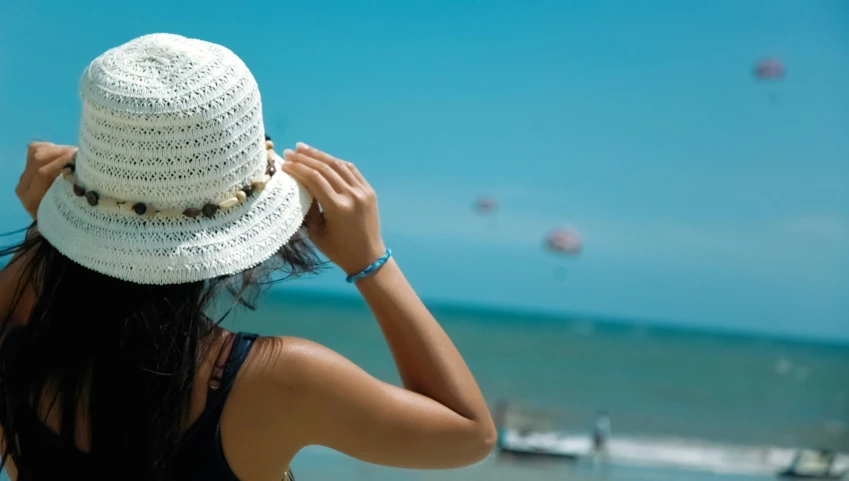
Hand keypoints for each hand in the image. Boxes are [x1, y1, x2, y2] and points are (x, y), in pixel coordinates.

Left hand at [16, 142, 76, 219]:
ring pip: (35, 152)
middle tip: (79, 153)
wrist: (54, 220)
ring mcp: (24, 177)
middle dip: (61, 152)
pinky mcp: (27, 169)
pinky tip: (61, 154)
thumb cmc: (68, 218)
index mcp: (33, 200)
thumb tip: (87, 172)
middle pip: (38, 159)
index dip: (62, 162)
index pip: (43, 173)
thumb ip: (74, 193)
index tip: (80, 158)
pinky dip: (49, 147)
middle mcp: (24, 188)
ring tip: (73, 154)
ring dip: (57, 149)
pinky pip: (34, 149)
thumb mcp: (71, 210)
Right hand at [282, 143, 385, 274]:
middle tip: (289, 152)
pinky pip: (351, 170)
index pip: (314, 179)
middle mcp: (352, 195)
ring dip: (319, 155)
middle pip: (325, 169)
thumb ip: (308, 207)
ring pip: (338, 165)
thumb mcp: (316, 232)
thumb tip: (298, 184)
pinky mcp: (369, 190)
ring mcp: (363, 191)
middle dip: (305, 158)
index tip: (284, 164)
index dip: (297, 169)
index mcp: (337, 207)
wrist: (368, 257)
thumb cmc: (338, 250)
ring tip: (303, 148)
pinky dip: (336, 162)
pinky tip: (324, 158)